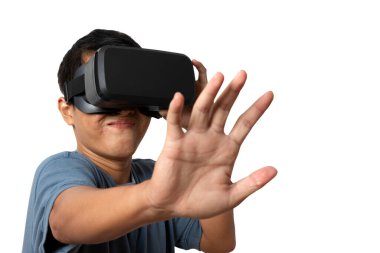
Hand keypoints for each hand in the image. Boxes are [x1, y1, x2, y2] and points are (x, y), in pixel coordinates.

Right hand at [147, 70, 276, 217]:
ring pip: (203, 111)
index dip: (257, 109)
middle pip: (224, 110)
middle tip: (243, 74)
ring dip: (210, 94)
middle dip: (233, 92)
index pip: (245, 124)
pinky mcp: (174, 143)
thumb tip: (274, 170)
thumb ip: (252, 183)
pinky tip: (180, 95)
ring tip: (220, 77)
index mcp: (227, 149)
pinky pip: (175, 123)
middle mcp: (211, 139)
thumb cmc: (200, 202)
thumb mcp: (231, 196)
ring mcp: (192, 139)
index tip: (270, 94)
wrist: (172, 206)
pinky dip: (176, 109)